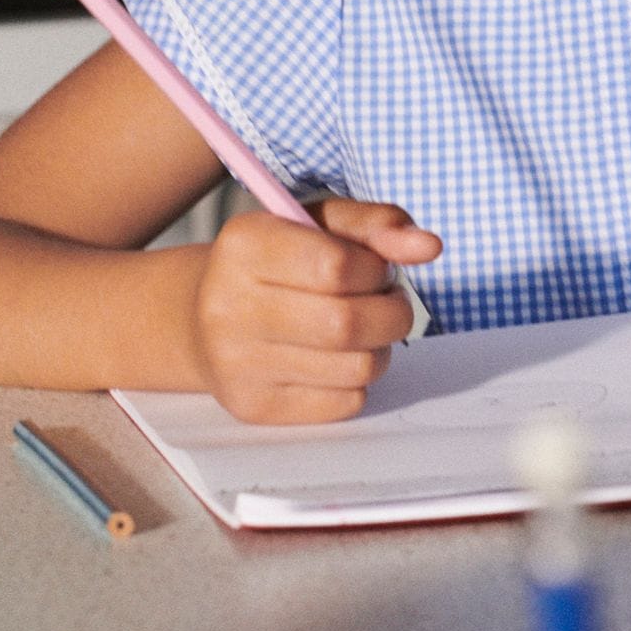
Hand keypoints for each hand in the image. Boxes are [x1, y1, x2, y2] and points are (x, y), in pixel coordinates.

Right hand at [189, 200, 439, 424]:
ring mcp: (237, 364)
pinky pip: (344, 403)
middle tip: (387, 302)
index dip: (375, 269)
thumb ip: (376, 225)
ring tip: (363, 330)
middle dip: (391, 312)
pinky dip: (358, 381)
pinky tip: (336, 359)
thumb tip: (429, 247)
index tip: (374, 268)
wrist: (201, 318)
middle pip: (347, 324)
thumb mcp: (320, 224)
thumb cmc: (278, 262)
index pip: (336, 266)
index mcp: (245, 246)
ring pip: (355, 368)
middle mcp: (229, 306)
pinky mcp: (254, 406)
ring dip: (380, 347)